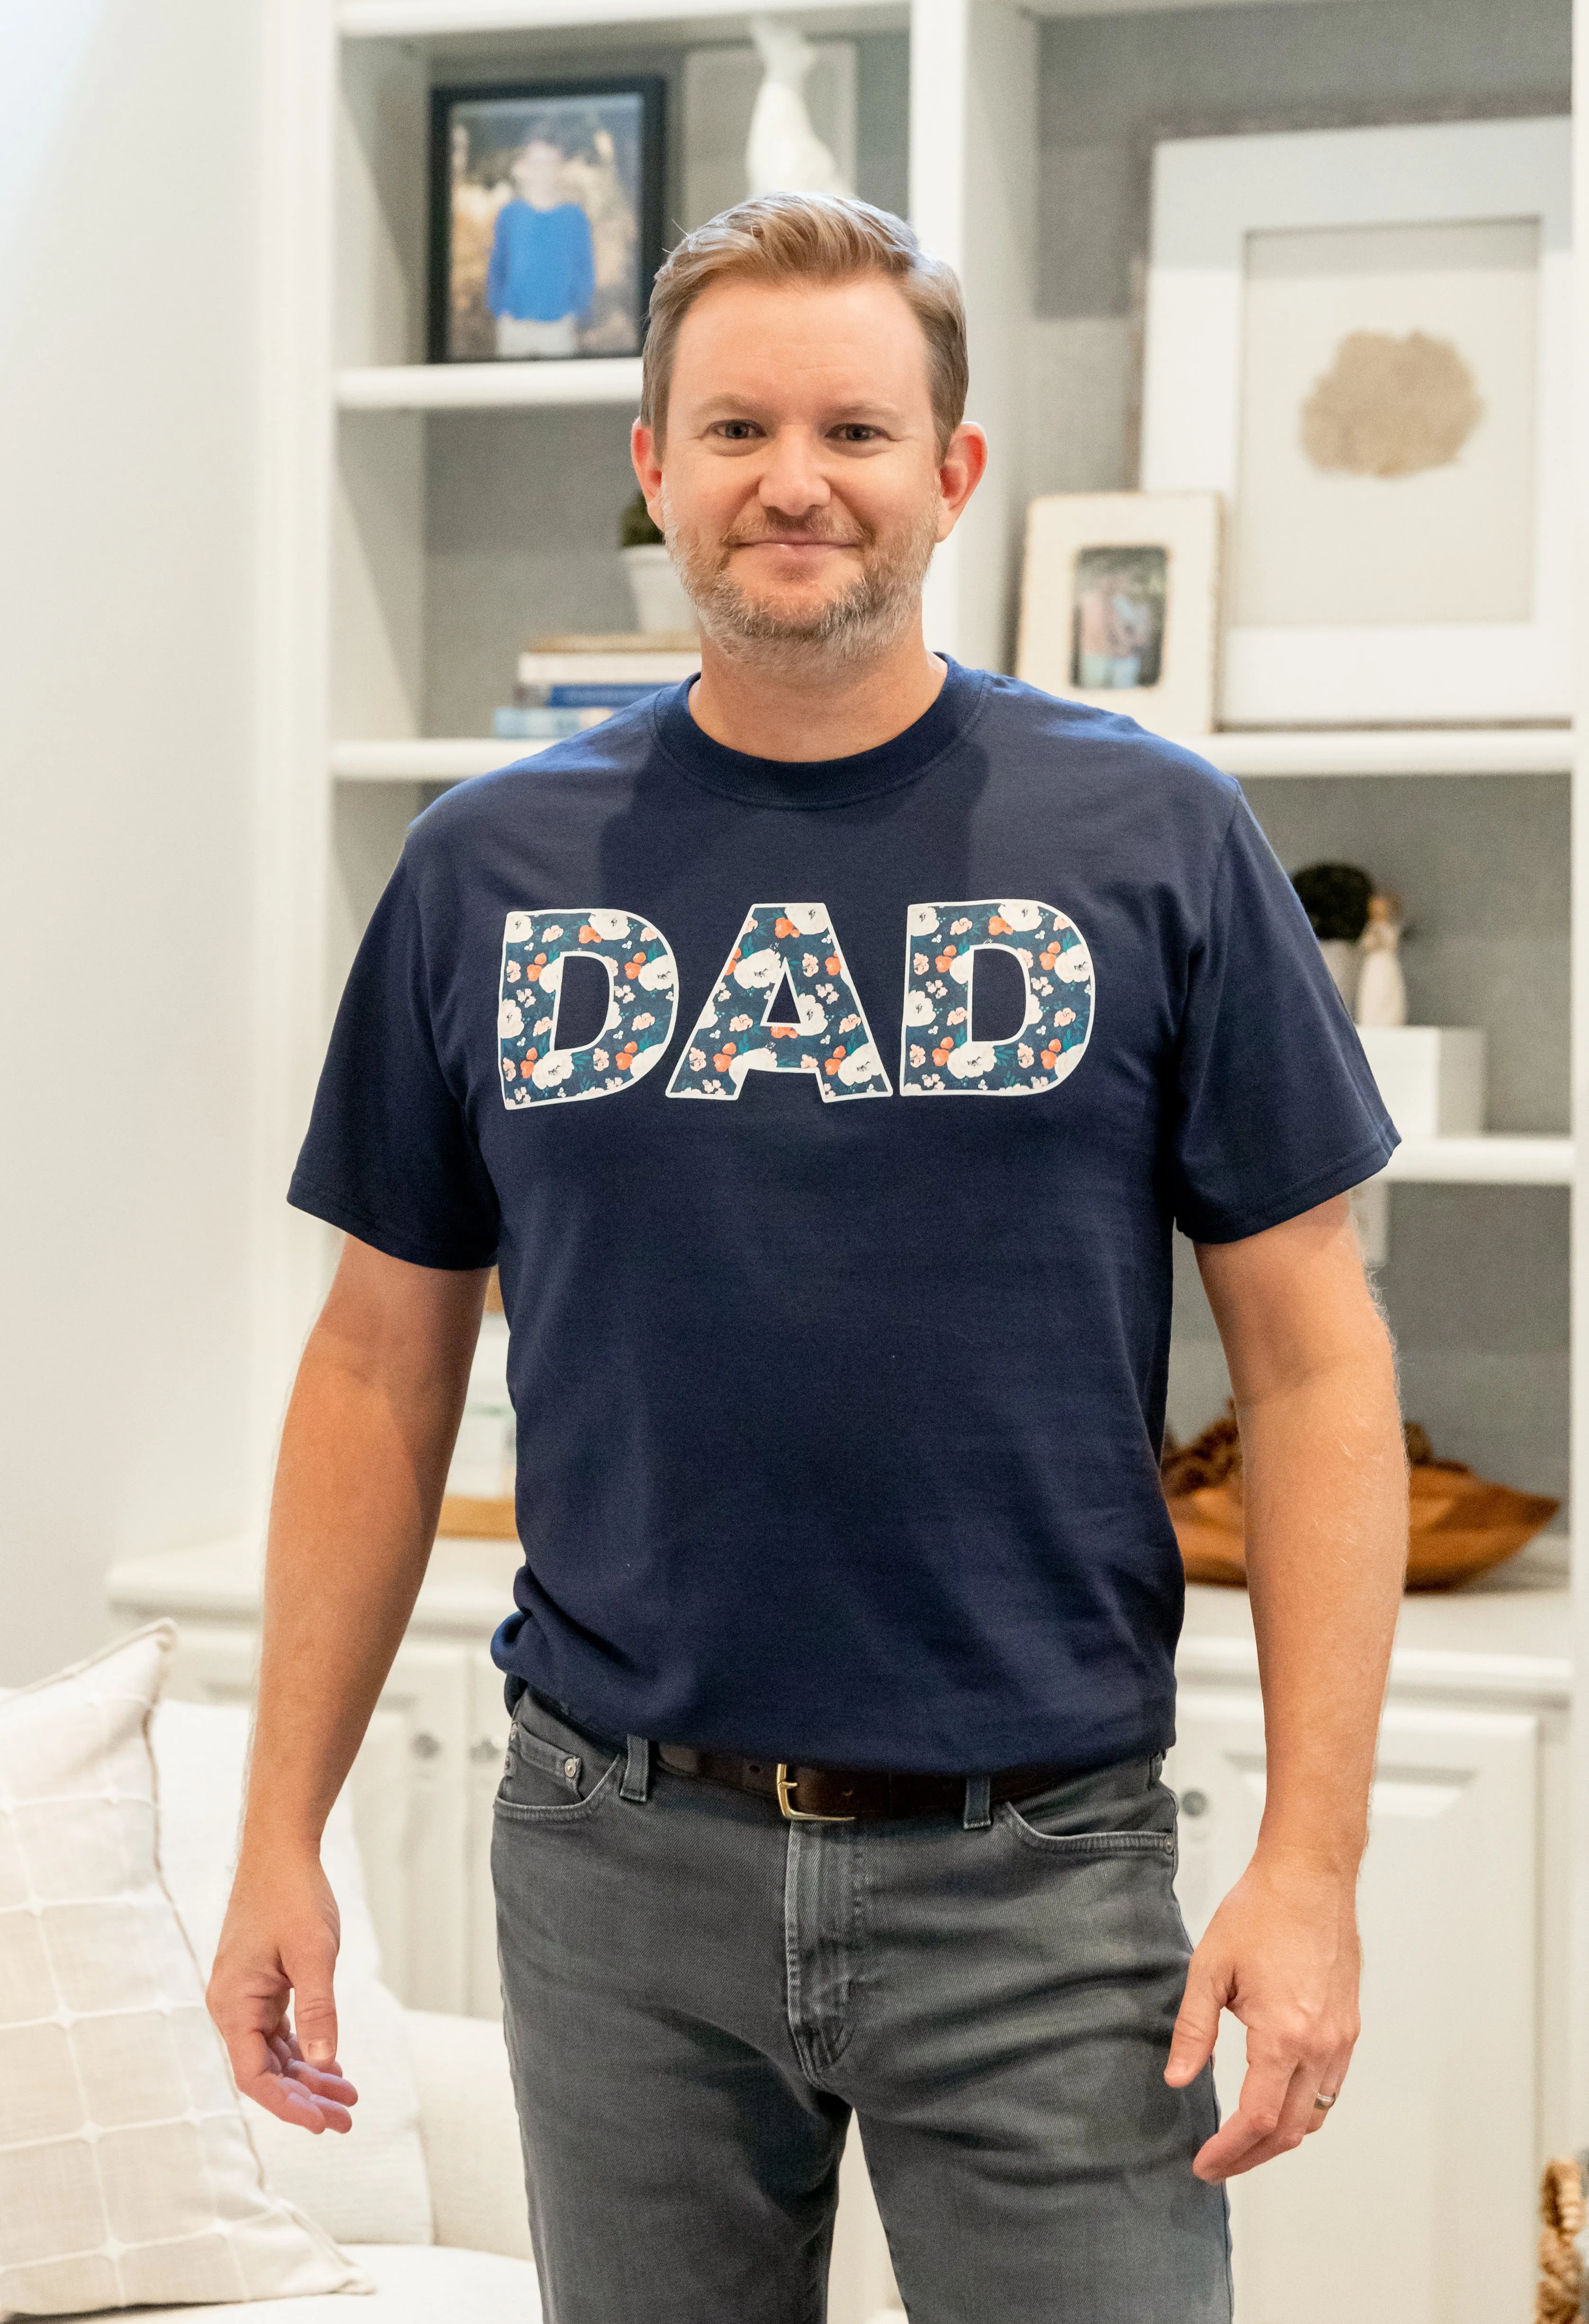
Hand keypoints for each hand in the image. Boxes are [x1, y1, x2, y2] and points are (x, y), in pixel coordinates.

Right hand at [206, 1848, 358, 2133]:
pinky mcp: (261, 1985)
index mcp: (233, 2004)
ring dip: (310, 2076)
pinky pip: (280, 2031)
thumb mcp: (313, 1954)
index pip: (254, 2076)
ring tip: (349, 2097)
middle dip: (306, 2098)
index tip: (323, 2124)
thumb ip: (318, 2011)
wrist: (280, 1850)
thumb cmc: (293, 1896)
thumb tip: (324, 2065)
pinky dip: (306, 2050)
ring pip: (276, 2053)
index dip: (288, 2105)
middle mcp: (232, 2006)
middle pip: (266, 2071)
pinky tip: (333, 2066)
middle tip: (348, 2119)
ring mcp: (246, 1996)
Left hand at [1164, 1852, 1359, 2181]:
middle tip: (1218, 2163)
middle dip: (1252, 2156)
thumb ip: (1194, 2030)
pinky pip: (1331, 2087)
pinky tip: (1277, 2100)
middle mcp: (1321, 2045)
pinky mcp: (1349, 2026)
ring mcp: (1341, 2038)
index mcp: (1284, 2035)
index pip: (1258, 2119)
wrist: (1310, 1877)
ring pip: (1315, 2115)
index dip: (1229, 2151)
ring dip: (1281, 2137)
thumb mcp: (1210, 1968)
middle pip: (1290, 2130)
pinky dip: (1304, 2108)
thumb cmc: (1261, 1912)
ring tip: (1243, 2141)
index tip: (1204, 2163)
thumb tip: (1178, 2078)